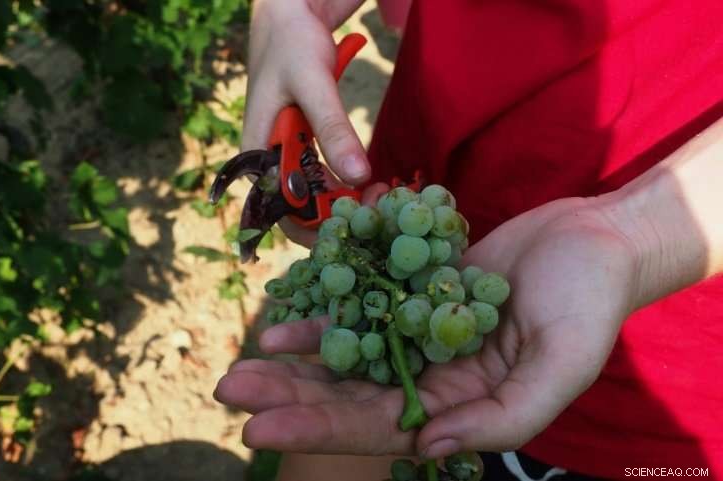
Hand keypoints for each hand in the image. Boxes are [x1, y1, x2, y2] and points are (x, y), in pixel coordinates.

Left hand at [214, 197, 639, 456]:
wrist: (592, 241)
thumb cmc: (585, 305)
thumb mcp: (558, 367)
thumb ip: (499, 419)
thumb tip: (424, 448)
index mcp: (461, 408)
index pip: (379, 427)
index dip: (319, 429)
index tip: (258, 431)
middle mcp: (432, 378)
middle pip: (349, 394)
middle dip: (289, 398)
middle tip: (228, 392)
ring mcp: (419, 336)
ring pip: (347, 355)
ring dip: (295, 363)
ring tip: (240, 365)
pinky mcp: (413, 293)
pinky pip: (362, 307)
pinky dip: (326, 316)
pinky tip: (284, 323)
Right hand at [244, 0, 370, 246]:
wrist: (289, 20)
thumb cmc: (292, 47)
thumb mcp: (314, 85)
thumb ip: (334, 130)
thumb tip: (359, 177)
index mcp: (256, 155)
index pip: (282, 212)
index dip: (318, 228)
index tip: (359, 227)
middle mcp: (268, 165)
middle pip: (302, 211)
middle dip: (341, 217)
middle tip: (382, 209)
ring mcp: (286, 159)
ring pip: (315, 198)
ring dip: (348, 203)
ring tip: (383, 196)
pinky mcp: (304, 151)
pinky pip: (324, 179)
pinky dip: (348, 184)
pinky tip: (374, 184)